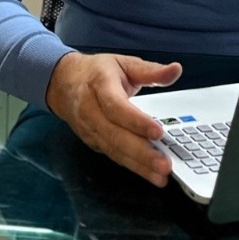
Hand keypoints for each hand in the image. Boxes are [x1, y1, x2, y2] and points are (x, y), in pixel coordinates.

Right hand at [45, 51, 182, 185]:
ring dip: (138, 165)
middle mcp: (90, 110)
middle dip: (141, 152)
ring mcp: (90, 129)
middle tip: (164, 164)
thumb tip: (176, 70)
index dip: (136, 121)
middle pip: (115, 135)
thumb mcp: (124, 63)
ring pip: (114, 150)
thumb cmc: (96, 72)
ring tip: (160, 176)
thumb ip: (150, 70)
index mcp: (100, 84)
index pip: (116, 106)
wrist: (63, 82)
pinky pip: (113, 155)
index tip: (158, 132)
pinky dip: (132, 166)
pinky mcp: (93, 142)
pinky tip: (149, 174)